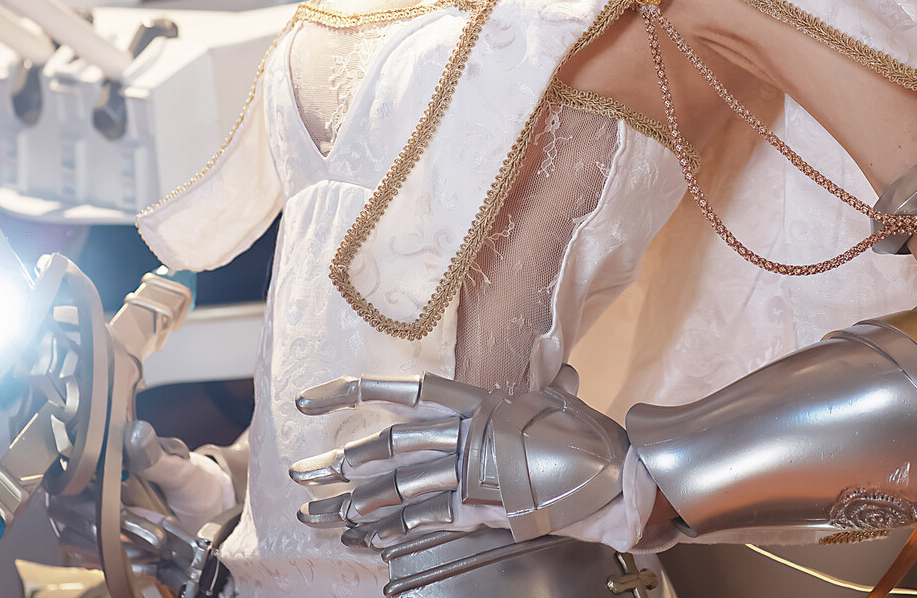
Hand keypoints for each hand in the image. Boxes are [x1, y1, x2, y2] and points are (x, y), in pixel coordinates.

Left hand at [289, 365, 626, 547]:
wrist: (616, 477)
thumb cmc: (590, 438)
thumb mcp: (562, 405)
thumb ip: (543, 394)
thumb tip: (556, 377)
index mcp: (479, 400)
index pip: (405, 389)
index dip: (354, 392)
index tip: (311, 400)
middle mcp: (468, 433)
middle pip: (389, 445)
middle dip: (339, 463)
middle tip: (301, 475)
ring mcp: (472, 472)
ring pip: (400, 485)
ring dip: (358, 502)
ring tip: (323, 514)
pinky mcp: (480, 509)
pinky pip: (425, 519)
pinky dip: (396, 529)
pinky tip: (371, 540)